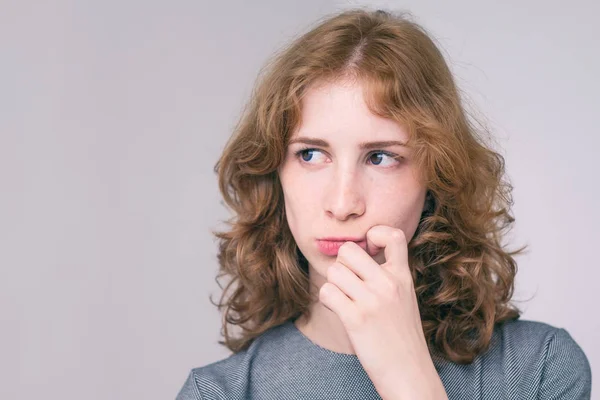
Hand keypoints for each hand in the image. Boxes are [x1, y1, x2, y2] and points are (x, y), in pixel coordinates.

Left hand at [319, 225, 446, 399]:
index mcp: (403, 277)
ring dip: (333, 285)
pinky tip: (338, 310)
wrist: (409, 373)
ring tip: (343, 300)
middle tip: (348, 282)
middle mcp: (388, 284)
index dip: (375, 234)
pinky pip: (327, 292)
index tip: (370, 249)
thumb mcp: (405, 298)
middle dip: (342, 265)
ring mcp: (372, 301)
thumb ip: (388, 275)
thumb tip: (357, 255)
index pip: (393, 235)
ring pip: (334, 271)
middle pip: (348, 250)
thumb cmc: (402, 337)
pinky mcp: (356, 318)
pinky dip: (327, 300)